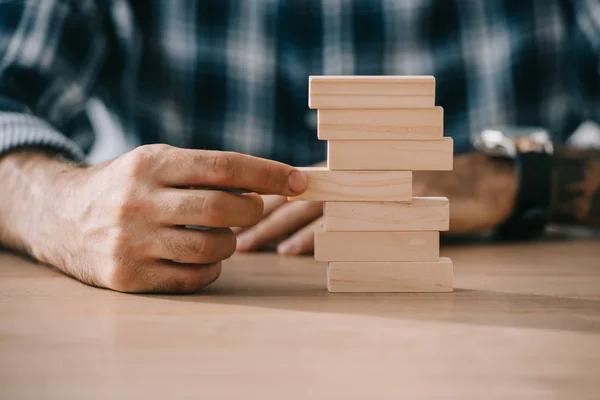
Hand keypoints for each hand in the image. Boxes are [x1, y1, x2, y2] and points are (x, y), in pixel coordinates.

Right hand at [2, 145, 306, 292]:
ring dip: (231, 243)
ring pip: (212, 248)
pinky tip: (204, 258)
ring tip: (223, 234)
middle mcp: (138, 201)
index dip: (268, 173)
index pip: (223, 166)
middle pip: (222, 208)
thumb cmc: (126, 187)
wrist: (59, 216)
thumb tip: (269, 185)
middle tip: (255, 209)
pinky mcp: (127, 276)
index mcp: (150, 164)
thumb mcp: (155, 162)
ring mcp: (130, 241)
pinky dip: (212, 269)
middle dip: (253, 210)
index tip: (300, 181)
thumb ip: (205, 171)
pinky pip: (193, 278)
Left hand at [232, 154, 517, 254]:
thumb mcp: (378, 191)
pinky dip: (312, 238)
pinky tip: (290, 252)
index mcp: (345, 170)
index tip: (235, 215)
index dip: (264, 200)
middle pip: (293, 196)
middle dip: (259, 217)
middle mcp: (350, 175)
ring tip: (249, 245)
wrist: (471, 184)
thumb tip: (304, 224)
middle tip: (232, 235)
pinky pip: (339, 224)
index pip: (294, 185)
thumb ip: (344, 198)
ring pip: (308, 210)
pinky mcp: (381, 208)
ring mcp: (365, 190)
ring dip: (276, 230)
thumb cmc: (421, 189)